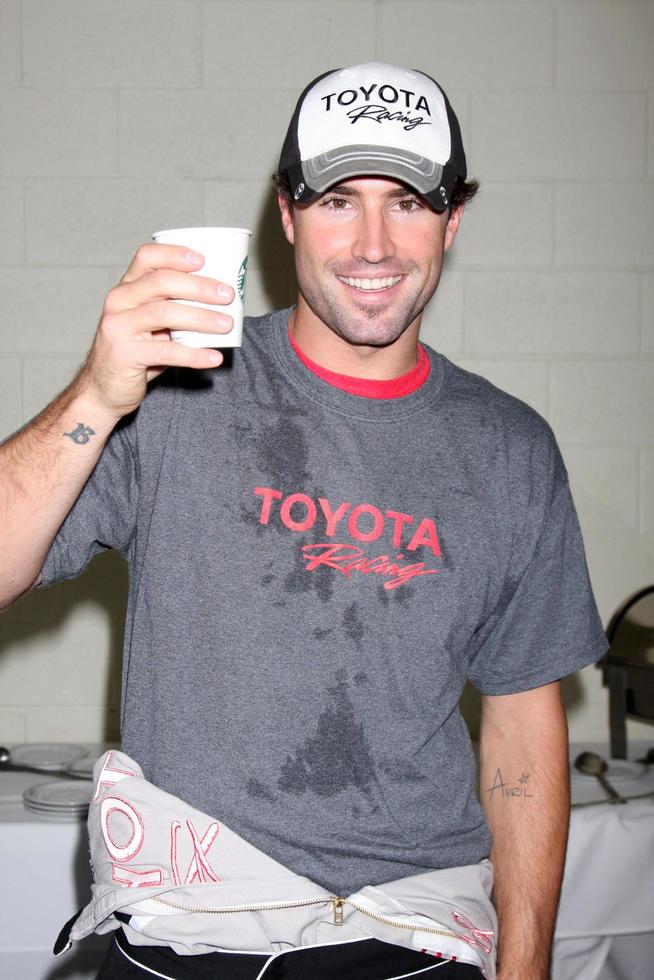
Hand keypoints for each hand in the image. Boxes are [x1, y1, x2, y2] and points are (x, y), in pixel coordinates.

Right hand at [80, 243, 234, 419]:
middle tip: (227, 295)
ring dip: (201, 318)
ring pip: (165, 314)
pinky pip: (167, 352)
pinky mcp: (124, 355)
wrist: (102, 389)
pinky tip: (214, 357)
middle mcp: (119, 302)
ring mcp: (119, 327)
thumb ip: (173, 308)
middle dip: (199, 287)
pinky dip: (195, 354)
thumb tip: (220, 302)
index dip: (175, 254)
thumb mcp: (150, 324)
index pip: (148, 257)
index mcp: (126, 288)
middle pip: (162, 282)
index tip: (204, 259)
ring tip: (227, 325)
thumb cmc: (134, 352)